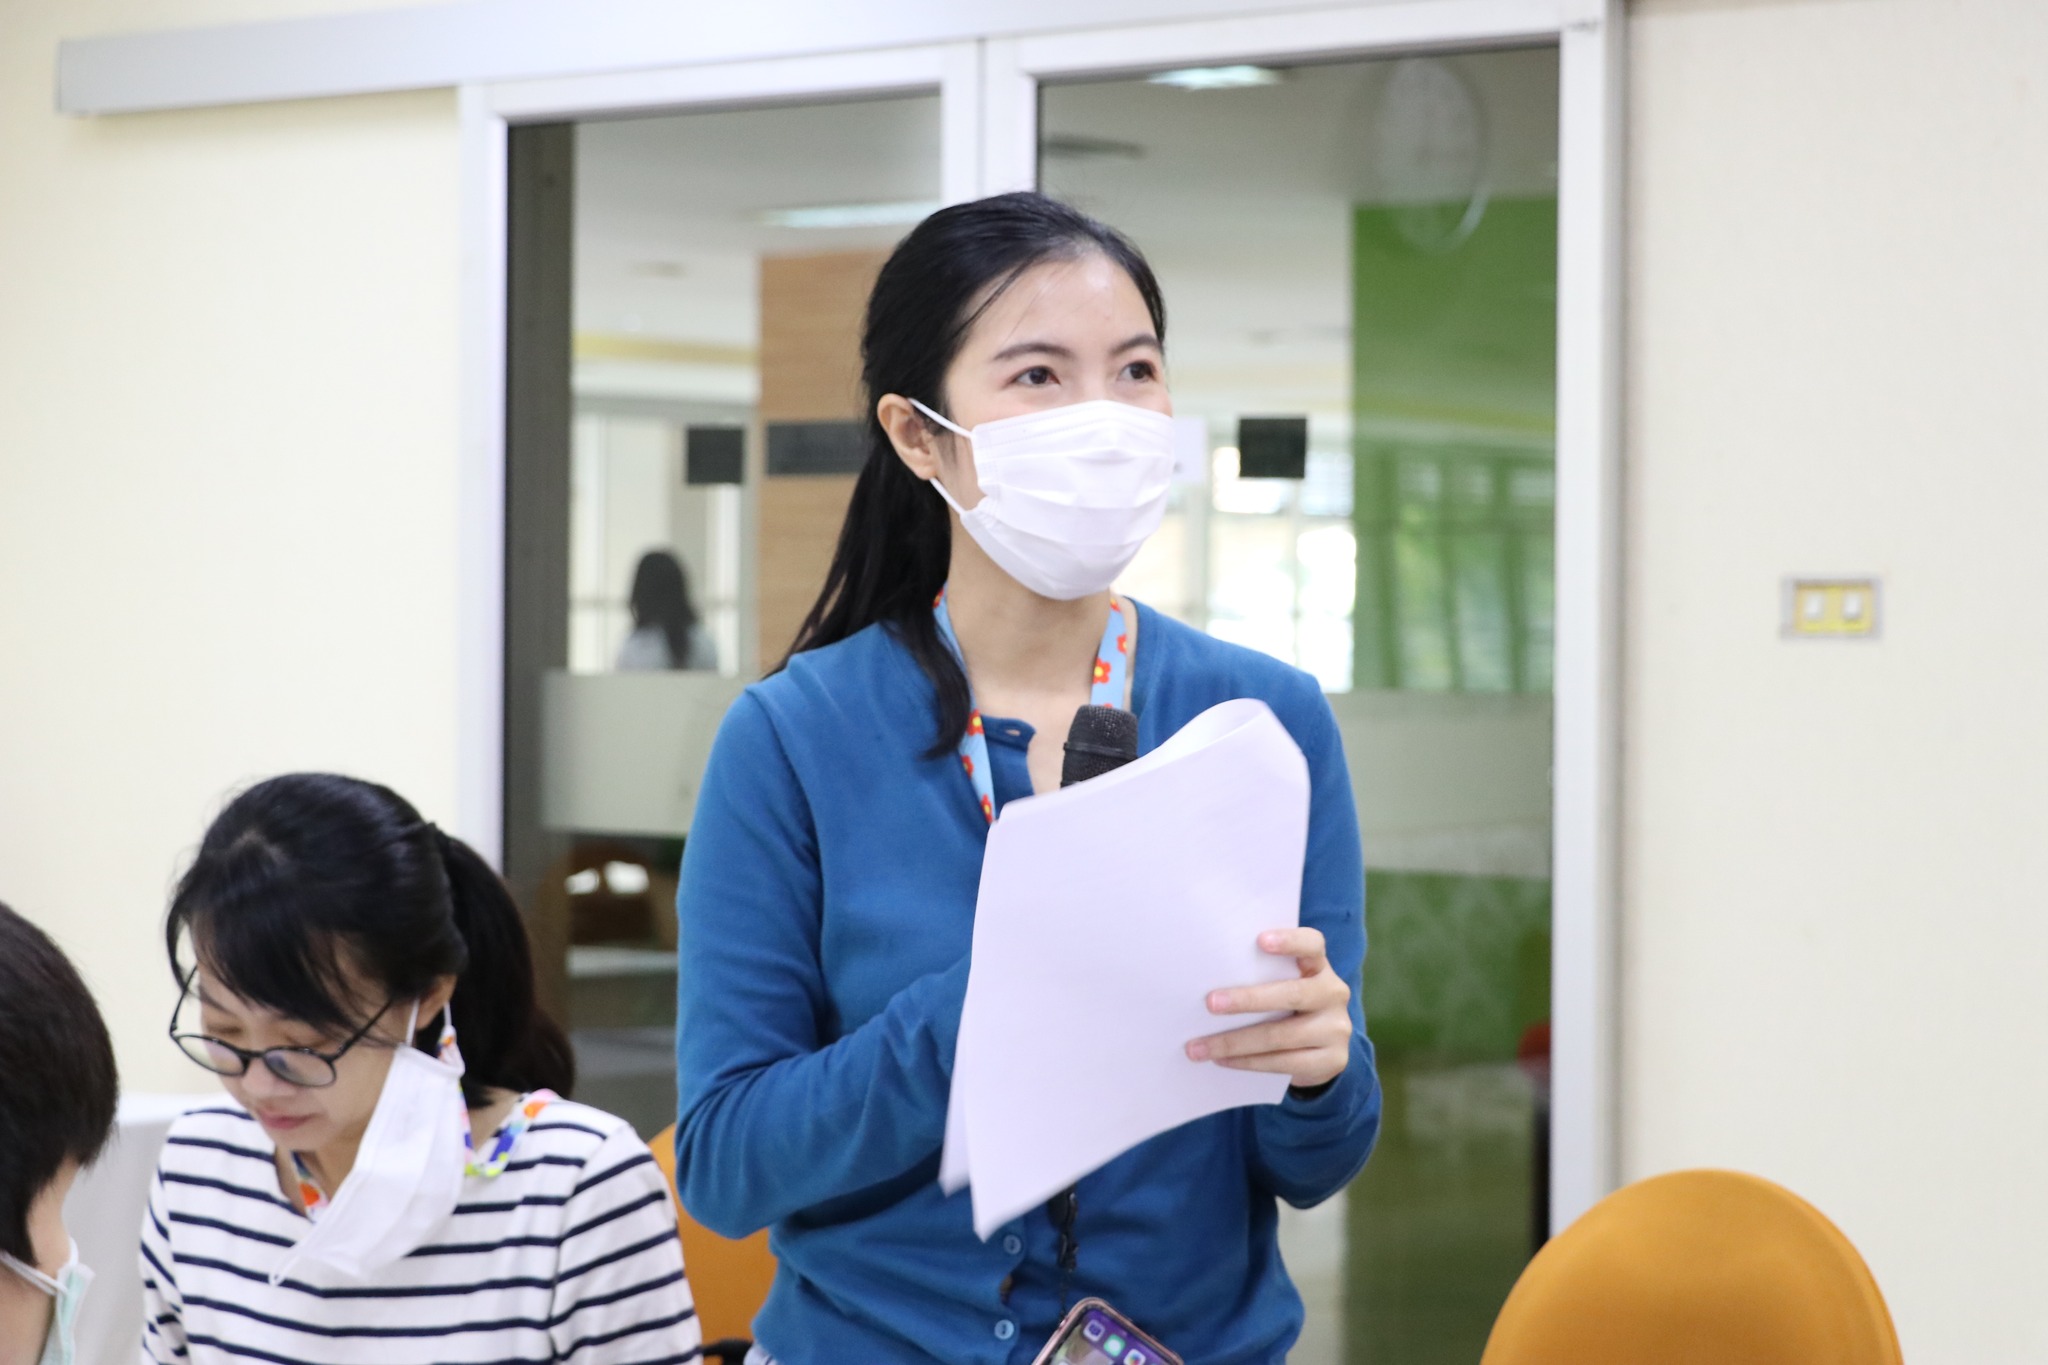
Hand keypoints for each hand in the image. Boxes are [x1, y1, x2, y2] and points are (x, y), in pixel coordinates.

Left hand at [1184, 927, 1351, 1090]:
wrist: (1321, 1051)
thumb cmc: (1287, 1007)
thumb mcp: (1283, 985)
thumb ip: (1262, 976)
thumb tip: (1207, 979)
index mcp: (1319, 966)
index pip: (1312, 944)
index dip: (1290, 941)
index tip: (1260, 940)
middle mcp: (1333, 993)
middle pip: (1292, 994)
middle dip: (1247, 1000)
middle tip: (1210, 1004)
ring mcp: (1337, 1029)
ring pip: (1280, 1036)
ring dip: (1234, 1042)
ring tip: (1199, 1046)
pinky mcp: (1333, 1060)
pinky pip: (1283, 1063)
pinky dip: (1247, 1062)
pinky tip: (1222, 1060)